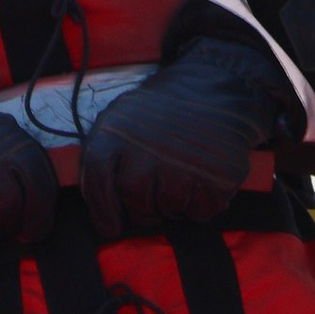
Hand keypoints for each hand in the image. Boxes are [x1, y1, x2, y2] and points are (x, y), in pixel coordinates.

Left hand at [78, 29, 280, 240]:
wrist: (214, 86)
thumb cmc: (162, 111)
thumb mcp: (119, 119)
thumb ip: (104, 158)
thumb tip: (102, 209)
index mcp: (113, 137)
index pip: (98, 189)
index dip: (104, 213)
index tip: (111, 227)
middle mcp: (143, 153)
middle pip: (137, 206)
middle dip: (146, 208)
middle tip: (158, 188)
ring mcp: (180, 166)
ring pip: (170, 211)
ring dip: (176, 202)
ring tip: (182, 170)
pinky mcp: (215, 177)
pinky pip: (202, 211)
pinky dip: (204, 202)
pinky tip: (203, 174)